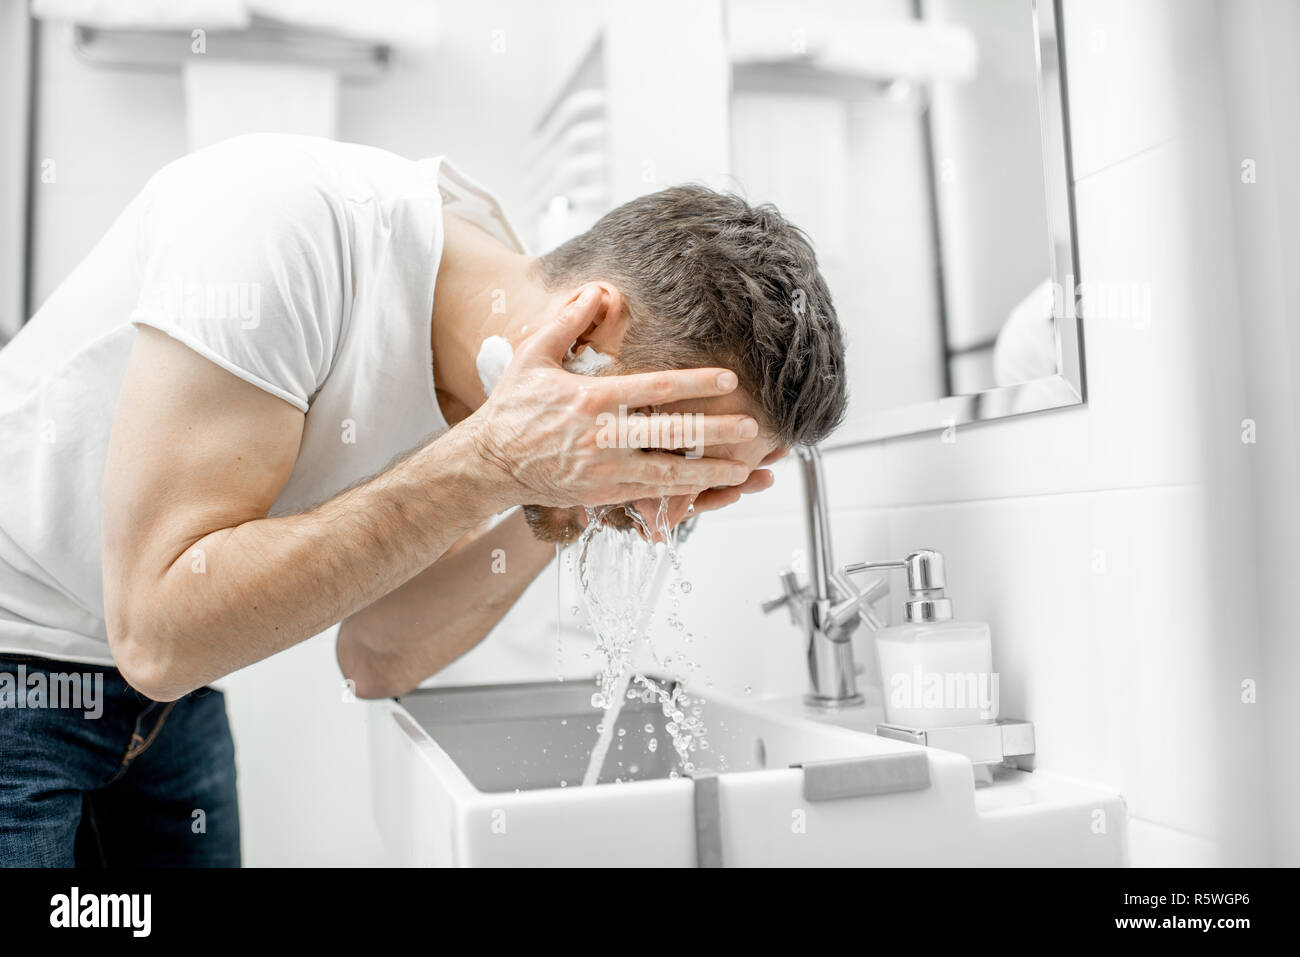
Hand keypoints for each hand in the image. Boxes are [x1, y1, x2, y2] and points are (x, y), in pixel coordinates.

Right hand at [465, 287, 757, 508]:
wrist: (488, 462)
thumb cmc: (513, 406)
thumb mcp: (534, 355)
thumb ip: (568, 320)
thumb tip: (599, 288)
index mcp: (590, 399)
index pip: (653, 389)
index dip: (694, 383)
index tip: (728, 379)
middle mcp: (601, 437)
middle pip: (669, 435)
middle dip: (714, 432)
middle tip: (753, 428)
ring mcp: (604, 471)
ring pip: (668, 475)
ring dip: (710, 473)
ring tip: (746, 472)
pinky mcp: (602, 495)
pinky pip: (651, 497)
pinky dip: (685, 496)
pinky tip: (712, 494)